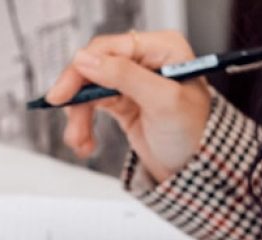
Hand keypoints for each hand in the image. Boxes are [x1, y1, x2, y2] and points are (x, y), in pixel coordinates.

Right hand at [44, 30, 211, 183]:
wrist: (198, 169)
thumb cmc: (195, 133)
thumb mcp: (163, 101)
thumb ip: (125, 76)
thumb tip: (87, 60)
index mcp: (161, 49)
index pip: (110, 48)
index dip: (83, 69)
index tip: (64, 93)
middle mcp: (145, 61)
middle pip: (95, 67)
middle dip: (79, 98)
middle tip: (68, 120)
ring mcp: (133, 82)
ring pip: (90, 90)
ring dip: (80, 118)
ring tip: (80, 142)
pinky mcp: (124, 103)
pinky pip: (93, 107)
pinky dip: (85, 125)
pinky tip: (86, 142)